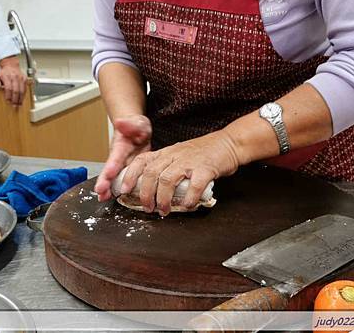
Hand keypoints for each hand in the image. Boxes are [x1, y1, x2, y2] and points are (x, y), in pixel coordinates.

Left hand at [0, 56, 26, 106]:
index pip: (8, 87)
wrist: (11, 65)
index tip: (8, 101)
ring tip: (19, 104)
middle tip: (14, 105)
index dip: (8, 95)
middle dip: (15, 99)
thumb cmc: (4, 72)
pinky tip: (22, 99)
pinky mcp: (25, 79)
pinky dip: (24, 95)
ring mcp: (20, 78)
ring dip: (20, 98)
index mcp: (7, 76)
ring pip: (22, 90)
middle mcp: (14, 77)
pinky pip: (25, 88)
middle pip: (16, 90)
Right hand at [94, 115, 151, 201]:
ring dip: (106, 188)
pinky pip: (118, 181)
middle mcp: (118, 157)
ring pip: (112, 178)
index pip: (116, 156)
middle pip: (109, 170)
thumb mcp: (138, 123)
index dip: (112, 165)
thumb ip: (130, 124)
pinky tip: (108, 198)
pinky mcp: (125, 170)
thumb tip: (120, 122)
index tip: (108, 173)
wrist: (137, 130)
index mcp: (121, 146)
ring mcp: (120, 165)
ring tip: (102, 197)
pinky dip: (112, 190)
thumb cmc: (137, 127)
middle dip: (104, 181)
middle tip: (100, 191)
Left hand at [120, 130, 239, 215]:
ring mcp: (190, 161)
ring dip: (163, 198)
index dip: (130, 175)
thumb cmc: (204, 152)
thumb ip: (167, 168)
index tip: (124, 190)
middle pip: (152, 173)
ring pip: (167, 179)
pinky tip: (188, 206)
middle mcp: (175, 155)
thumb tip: (151, 189)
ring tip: (163, 210)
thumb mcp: (179, 155)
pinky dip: (189, 198)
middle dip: (146, 193)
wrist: (229, 143)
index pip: (142, 161)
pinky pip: (194, 185)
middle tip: (147, 207)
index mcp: (167, 152)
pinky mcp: (206, 168)